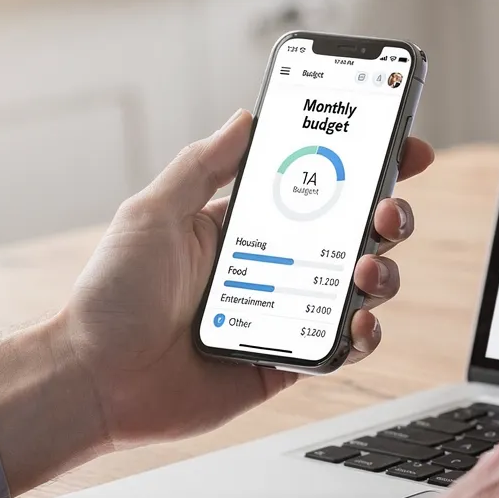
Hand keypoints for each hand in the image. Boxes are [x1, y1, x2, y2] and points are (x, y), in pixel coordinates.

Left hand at [0, 110, 434, 492]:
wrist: (94, 380)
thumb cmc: (110, 298)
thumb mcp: (152, 213)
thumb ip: (203, 165)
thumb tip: (246, 117)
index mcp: (244, 227)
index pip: (318, 188)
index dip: (367, 167)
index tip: (404, 148)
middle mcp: (272, 268)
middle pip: (355, 234)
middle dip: (388, 215)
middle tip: (386, 211)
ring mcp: (284, 316)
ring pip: (361, 288)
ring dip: (382, 272)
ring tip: (365, 269)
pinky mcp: (287, 364)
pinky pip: (344, 347)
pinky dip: (364, 334)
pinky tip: (357, 323)